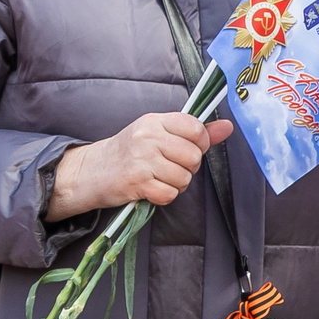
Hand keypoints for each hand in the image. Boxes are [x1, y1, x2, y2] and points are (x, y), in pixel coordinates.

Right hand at [48, 112, 235, 216]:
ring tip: (159, 179)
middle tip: (170, 168)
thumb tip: (228, 127)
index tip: (189, 149)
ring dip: (176, 184)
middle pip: (194, 156)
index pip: (195, 128)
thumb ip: (195, 132)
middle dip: (188, 168)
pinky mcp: (135, 182)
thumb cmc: (128, 153)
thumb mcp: (158, 135)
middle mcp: (148, 137)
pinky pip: (169, 194)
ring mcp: (141, 160)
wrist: (89, 172)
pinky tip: (151, 189)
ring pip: (184, 177)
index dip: (200, 143)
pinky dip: (164, 196)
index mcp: (155, 121)